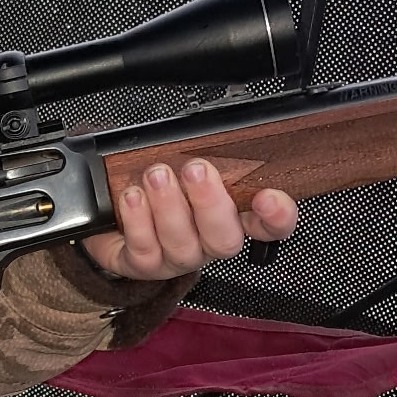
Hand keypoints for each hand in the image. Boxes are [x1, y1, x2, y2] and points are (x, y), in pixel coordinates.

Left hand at [80, 160, 298, 280]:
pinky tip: (132, 197)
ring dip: (169, 205)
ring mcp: (178, 258)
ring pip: (182, 243)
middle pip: (225, 238)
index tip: (268, 197)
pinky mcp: (144, 265)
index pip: (270, 226)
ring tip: (156, 176)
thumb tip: (218, 131)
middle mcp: (209, 243)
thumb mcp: (190, 167)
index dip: (277, 217)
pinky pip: (145, 248)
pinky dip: (138, 219)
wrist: (119, 219)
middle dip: (210, 202)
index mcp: (232, 219)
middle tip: (195, 170)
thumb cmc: (163, 187)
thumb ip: (211, 158)